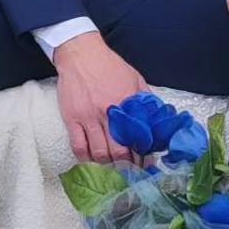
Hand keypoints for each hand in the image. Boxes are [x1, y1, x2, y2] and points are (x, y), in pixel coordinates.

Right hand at [53, 33, 145, 164]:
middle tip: (131, 175)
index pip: (137, 137)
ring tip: (114, 173)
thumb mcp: (134, 77)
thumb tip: (155, 119)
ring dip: (107, 167)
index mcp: (126, 102)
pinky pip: (78, 146)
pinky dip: (85, 160)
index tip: (146, 164)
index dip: (143, 155)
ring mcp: (88, 117)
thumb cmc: (108, 65)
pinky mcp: (72, 118)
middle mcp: (108, 112)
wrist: (81, 53)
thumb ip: (144, 99)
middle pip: (119, 151)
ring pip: (99, 153)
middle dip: (127, 166)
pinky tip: (92, 165)